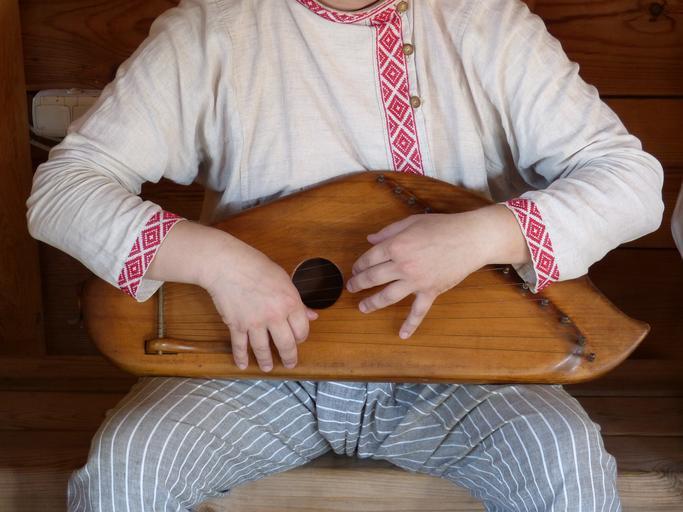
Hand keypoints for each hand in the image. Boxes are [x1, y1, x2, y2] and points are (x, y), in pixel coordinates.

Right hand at [199, 235, 317, 371]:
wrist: (228, 265)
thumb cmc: (257, 266)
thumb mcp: (284, 280)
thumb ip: (298, 302)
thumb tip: (312, 315)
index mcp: (290, 303)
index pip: (302, 330)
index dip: (301, 337)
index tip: (298, 340)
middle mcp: (274, 316)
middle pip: (286, 344)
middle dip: (289, 357)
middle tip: (290, 364)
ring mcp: (254, 323)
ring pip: (263, 349)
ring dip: (266, 361)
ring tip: (268, 368)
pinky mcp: (237, 325)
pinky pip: (240, 346)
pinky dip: (241, 357)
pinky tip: (243, 365)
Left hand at [346, 205, 529, 338]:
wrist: (471, 238)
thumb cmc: (442, 226)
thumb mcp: (412, 222)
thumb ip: (388, 231)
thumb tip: (369, 239)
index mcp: (396, 246)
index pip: (369, 258)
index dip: (359, 265)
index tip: (356, 269)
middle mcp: (402, 265)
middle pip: (373, 278)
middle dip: (359, 284)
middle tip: (351, 288)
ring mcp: (416, 281)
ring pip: (387, 296)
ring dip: (372, 303)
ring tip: (363, 307)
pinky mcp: (430, 291)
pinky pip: (418, 311)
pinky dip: (410, 324)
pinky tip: (402, 335)